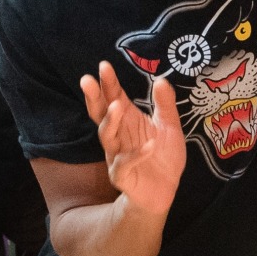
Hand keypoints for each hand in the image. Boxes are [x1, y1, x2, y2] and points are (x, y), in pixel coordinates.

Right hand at [81, 63, 184, 220]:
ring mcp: (116, 156)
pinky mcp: (122, 176)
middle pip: (100, 114)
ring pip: (106, 138)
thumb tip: (161, 79)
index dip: (108, 83)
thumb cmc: (163, 155)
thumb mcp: (169, 126)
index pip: (114, 98)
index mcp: (127, 121)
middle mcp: (118, 136)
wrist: (165, 190)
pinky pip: (124, 165)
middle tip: (87, 79)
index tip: (103, 66)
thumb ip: (165, 105)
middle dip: (94, 98)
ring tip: (117, 106)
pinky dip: (136, 155)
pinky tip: (149, 146)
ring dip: (111, 121)